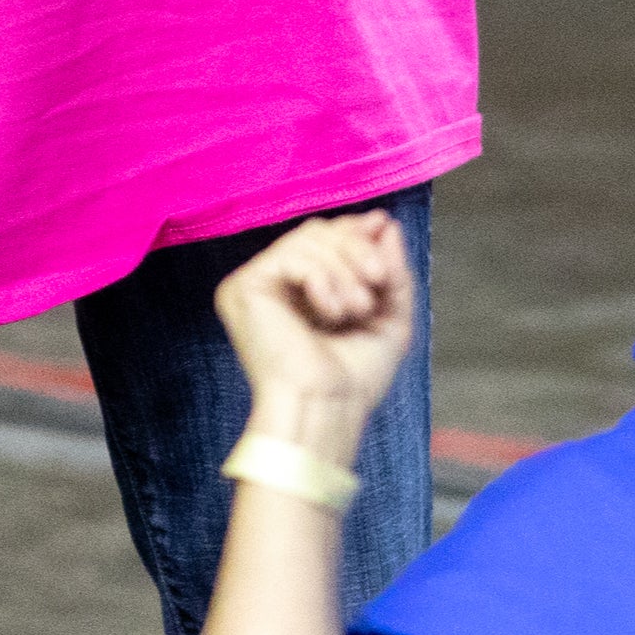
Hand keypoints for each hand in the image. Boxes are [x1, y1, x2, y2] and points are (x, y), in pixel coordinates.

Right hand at [214, 212, 416, 462]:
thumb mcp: (388, 317)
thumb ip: (391, 270)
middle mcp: (273, 283)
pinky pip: (290, 255)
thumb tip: (386, 223)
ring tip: (357, 309)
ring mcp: (255, 284)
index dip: (354, 228)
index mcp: (300, 290)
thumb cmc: (353, 380)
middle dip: (357, 250)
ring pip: (307, 239)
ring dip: (345, 269)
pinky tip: (331, 312)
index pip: (324, 237)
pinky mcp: (243, 287)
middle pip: (318, 231)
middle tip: (377, 282)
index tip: (382, 226)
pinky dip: (321, 278)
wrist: (327, 410)